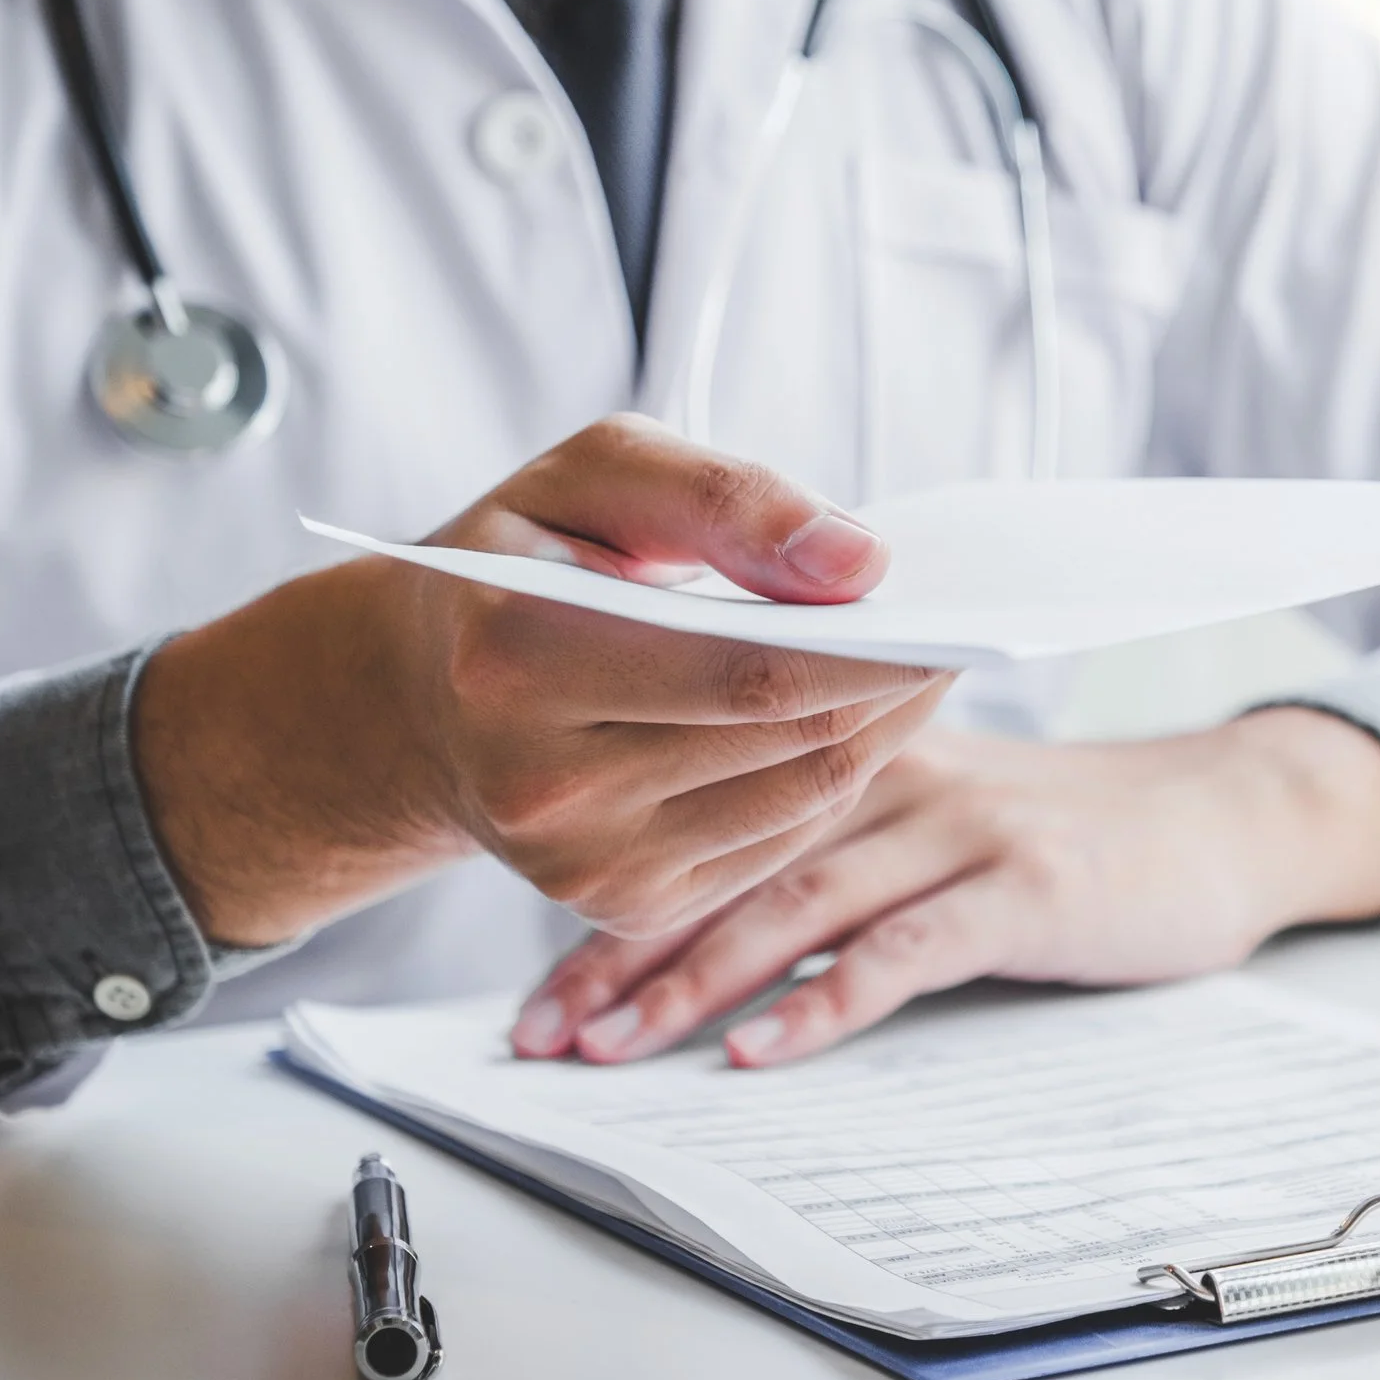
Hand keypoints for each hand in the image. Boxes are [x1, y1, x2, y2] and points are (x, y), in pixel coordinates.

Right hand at [134, 415, 950, 946]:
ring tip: (925, 662)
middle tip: (961, 625)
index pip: (753, 668)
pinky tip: (857, 719)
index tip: (947, 600)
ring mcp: (582, 865)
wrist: (418, 697)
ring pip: (802, 797)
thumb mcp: (595, 474)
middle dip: (898, 681)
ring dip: (884, 729)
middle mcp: (542, 784)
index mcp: (516, 656)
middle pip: (790, 737)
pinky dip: (835, 776)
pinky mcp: (624, 905)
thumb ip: (725, 497)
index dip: (872, 642)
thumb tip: (862, 563)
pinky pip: (780, 842)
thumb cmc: (522, 558)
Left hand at [507, 707, 1379, 1064]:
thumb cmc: (1071, 833)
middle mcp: (895, 774)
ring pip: (800, 899)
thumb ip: (837, 844)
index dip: (612, 906)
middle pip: (730, 860)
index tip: (539, 997)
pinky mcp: (1026, 886)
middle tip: (541, 1035)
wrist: (1222, 818)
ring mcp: (963, 827)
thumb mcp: (940, 814)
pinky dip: (825, 1003)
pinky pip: (905, 948)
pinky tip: (759, 1054)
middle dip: (623, 953)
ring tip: (615, 1049)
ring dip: (696, 980)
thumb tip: (703, 936)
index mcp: (857, 750)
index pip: (707, 824)